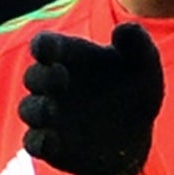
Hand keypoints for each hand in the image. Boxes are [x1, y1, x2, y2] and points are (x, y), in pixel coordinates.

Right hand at [19, 24, 163, 174]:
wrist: (138, 134)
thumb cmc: (135, 90)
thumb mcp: (144, 66)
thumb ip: (138, 44)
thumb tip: (124, 29)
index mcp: (70, 57)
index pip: (45, 44)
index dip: (43, 45)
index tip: (47, 49)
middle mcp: (53, 84)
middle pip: (33, 76)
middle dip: (43, 77)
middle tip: (61, 78)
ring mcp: (49, 115)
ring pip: (28, 109)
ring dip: (38, 109)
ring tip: (53, 110)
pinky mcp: (51, 145)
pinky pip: (33, 143)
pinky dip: (39, 141)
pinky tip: (52, 140)